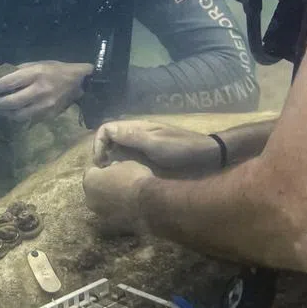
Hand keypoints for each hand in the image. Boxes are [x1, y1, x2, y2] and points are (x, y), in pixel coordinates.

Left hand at [0, 61, 93, 123]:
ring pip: (19, 114)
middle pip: (12, 102)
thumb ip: (21, 70)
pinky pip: (28, 118)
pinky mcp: (49, 114)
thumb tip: (3, 77)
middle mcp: (39, 90)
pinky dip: (18, 116)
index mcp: (36, 74)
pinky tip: (14, 112)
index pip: (10, 82)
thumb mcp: (39, 63)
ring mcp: (45, 104)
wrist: (79, 82)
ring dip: (6, 113)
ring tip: (2, 108)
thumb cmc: (57, 69)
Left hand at [82, 161, 154, 235]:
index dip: (101, 168)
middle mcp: (90, 199)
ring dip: (110, 200)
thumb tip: (113, 168)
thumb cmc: (135, 179)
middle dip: (103, 186)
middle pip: (94, 190)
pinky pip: (112, 215)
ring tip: (124, 197)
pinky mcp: (110, 226)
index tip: (108, 167)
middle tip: (116, 182)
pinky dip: (117, 212)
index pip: (91, 171)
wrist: (147, 203)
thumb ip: (116, 167)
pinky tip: (129, 208)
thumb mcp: (126, 165)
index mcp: (90, 181)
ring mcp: (99, 214)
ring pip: (102, 204)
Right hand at [94, 120, 222, 171]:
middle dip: (102, 155)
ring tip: (113, 178)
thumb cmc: (183, 150)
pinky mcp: (149, 159)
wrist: (208, 158)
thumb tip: (108, 131)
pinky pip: (129, 161)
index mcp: (137, 128)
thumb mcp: (156, 144)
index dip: (98, 144)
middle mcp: (136, 136)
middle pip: (109, 140)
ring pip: (117, 151)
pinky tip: (125, 179)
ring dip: (111, 163)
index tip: (102, 163)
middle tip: (105, 173)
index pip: (106, 129)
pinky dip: (122, 168)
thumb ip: (133, 137)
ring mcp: (143, 148)